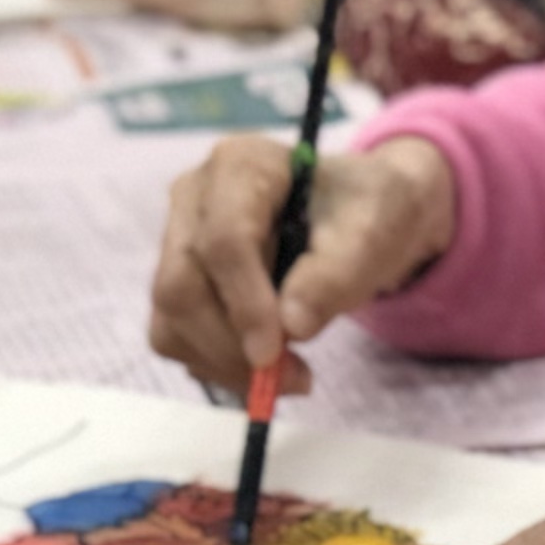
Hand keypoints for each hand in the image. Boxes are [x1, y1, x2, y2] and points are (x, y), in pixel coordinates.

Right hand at [147, 132, 456, 393]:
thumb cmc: (367, 211)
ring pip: (171, 318)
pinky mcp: (180, 278)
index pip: (223, 241)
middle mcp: (194, 198)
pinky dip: (217, 365)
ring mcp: (179, 238)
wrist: (360, 213)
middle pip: (182, 285)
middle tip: (295, 379)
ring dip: (224, 363)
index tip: (274, 354)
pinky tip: (265, 367)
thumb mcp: (374, 232)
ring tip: (291, 376)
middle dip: (231, 346)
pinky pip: (176, 335)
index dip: (245, 303)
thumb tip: (292, 326)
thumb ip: (336, 275)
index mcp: (239, 166)